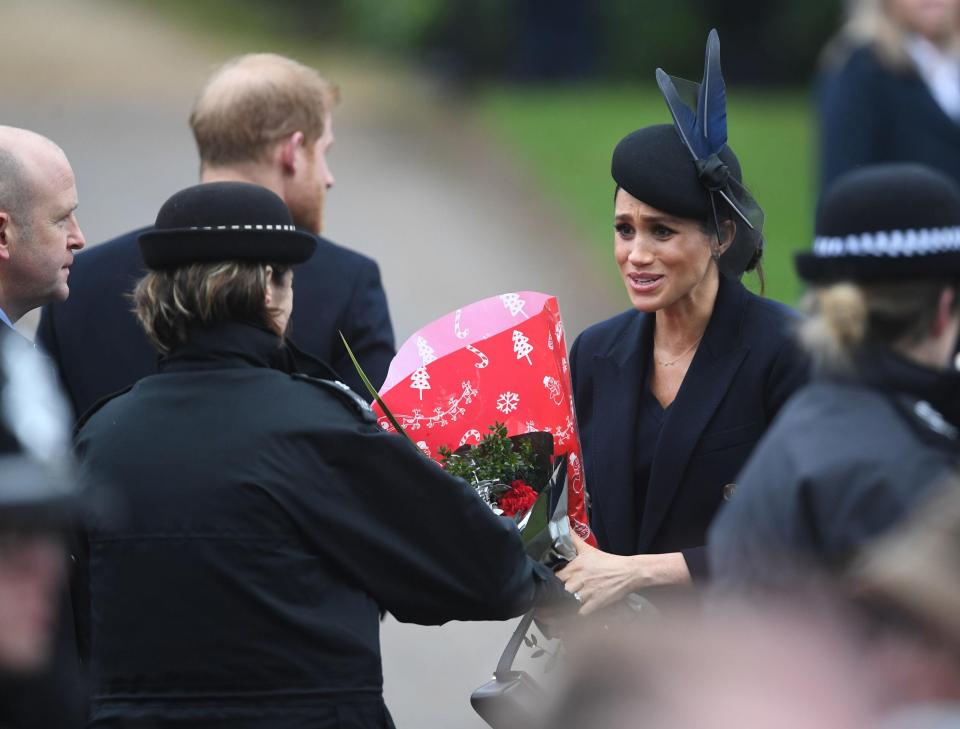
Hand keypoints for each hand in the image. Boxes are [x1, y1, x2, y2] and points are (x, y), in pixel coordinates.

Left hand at [556, 535, 690, 615]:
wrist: (628, 572)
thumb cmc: (608, 562)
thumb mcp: (588, 549)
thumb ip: (573, 538)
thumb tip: (564, 523)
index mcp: (575, 567)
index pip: (554, 576)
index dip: (548, 582)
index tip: (543, 586)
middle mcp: (579, 580)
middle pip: (558, 590)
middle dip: (552, 596)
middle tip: (545, 601)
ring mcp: (587, 593)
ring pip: (567, 603)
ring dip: (559, 608)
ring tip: (550, 613)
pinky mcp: (595, 603)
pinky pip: (580, 613)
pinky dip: (573, 617)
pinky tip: (568, 618)